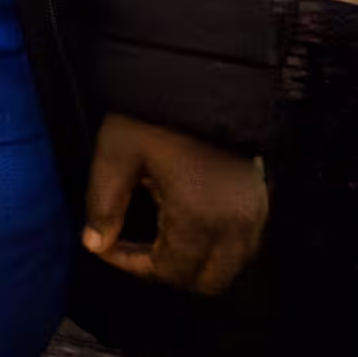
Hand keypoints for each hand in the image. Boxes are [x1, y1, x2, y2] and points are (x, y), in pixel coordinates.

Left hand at [83, 111, 267, 294]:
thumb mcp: (116, 153)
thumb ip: (103, 203)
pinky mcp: (262, 201)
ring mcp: (254, 214)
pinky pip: (243, 247)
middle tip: (134, 248)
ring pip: (229, 268)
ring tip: (157, 235)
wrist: (202, 75)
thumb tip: (95, 244)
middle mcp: (235, 224)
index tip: (106, 245)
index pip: (169, 271)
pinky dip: (215, 248)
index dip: (133, 266)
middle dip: (168, 273)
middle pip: (207, 282)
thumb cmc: (154, 111)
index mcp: (199, 216)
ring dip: (194, 264)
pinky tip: (184, 222)